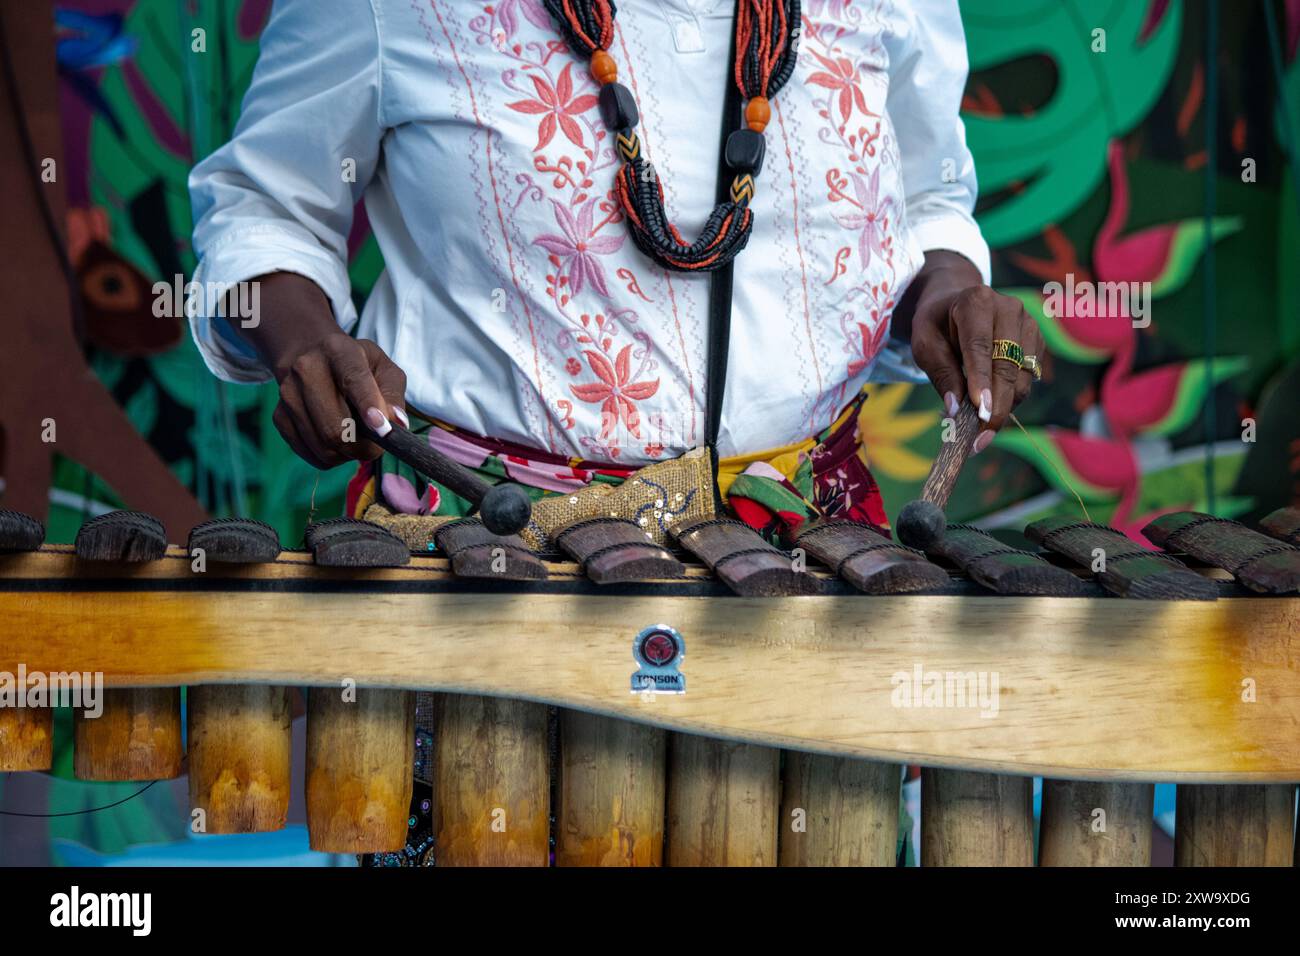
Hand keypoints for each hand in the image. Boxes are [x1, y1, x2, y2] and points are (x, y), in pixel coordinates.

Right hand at [273, 332, 407, 468]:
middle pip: (336, 428)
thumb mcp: (384, 370)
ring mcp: (288, 394)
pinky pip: (312, 455)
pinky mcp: (279, 416)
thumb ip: (393, 394)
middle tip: (377, 445)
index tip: (383, 430)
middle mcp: (307, 368)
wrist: (312, 359)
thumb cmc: (358, 367)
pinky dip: (332, 458)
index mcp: (339, 350)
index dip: (368, 406)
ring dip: (349, 454)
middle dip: (364, 447)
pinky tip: (338, 441)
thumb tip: (396, 424)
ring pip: (324, 447)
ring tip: (357, 438)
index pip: (353, 379)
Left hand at [902, 252, 1045, 453]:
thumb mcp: (925, 344)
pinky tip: (992, 411)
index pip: (979, 345)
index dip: (981, 380)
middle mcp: (1008, 308)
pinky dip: (1011, 400)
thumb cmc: (936, 326)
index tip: (981, 412)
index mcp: (976, 301)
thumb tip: (955, 409)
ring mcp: (1028, 324)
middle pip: (1007, 365)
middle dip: (995, 405)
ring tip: (980, 432)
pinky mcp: (1037, 341)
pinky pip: (1029, 379)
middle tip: (980, 439)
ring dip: (1004, 407)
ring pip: (1022, 376)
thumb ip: (940, 373)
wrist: (955, 304)